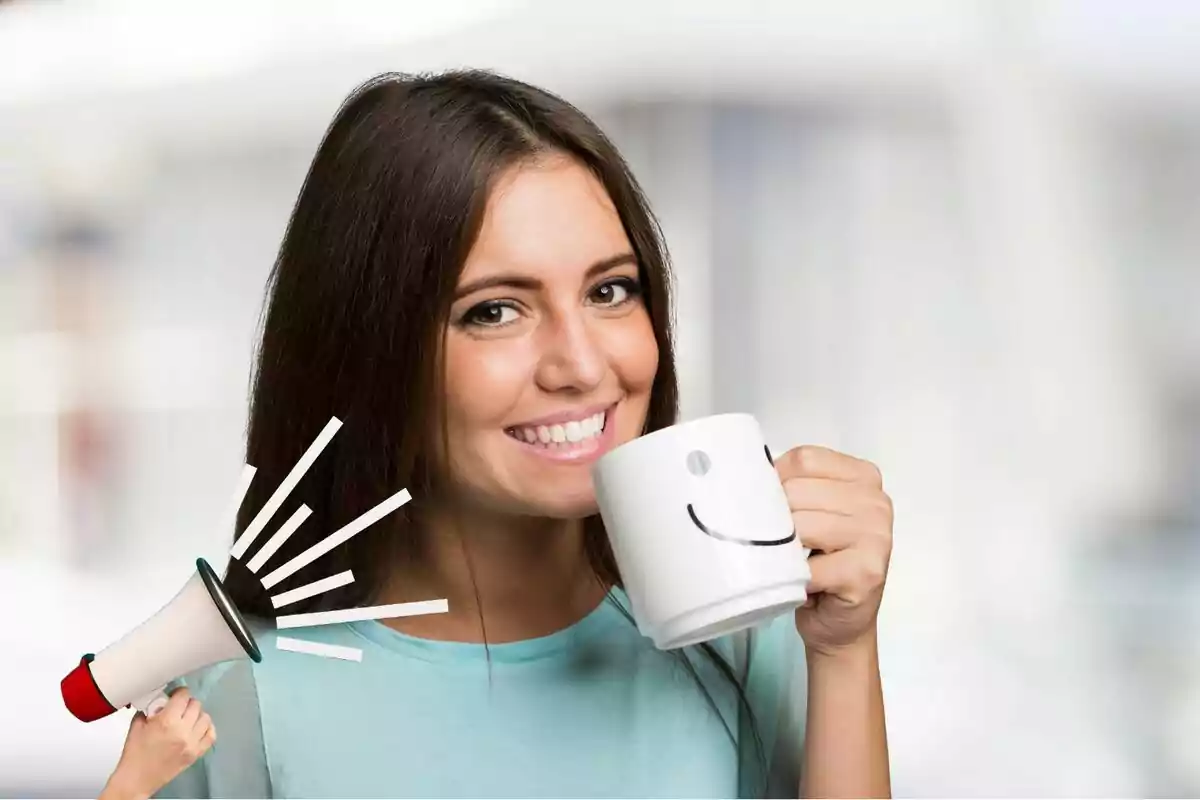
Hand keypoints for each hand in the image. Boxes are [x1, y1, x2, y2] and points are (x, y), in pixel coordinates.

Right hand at [99, 688, 215, 799]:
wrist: (137, 779)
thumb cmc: (135, 754)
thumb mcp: (137, 724)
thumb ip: (150, 709)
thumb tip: (160, 700)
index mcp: (166, 721)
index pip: (183, 696)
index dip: (179, 693)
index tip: (175, 695)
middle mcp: (182, 731)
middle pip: (196, 705)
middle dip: (187, 704)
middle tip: (179, 708)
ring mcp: (191, 743)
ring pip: (205, 718)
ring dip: (197, 715)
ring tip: (187, 718)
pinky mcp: (196, 754)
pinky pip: (211, 735)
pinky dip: (207, 729)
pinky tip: (198, 728)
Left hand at [775, 445, 892, 656]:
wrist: (842, 623)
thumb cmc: (822, 564)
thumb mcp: (813, 513)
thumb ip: (795, 488)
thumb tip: (748, 476)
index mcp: (864, 478)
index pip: (805, 459)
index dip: (774, 479)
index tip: (763, 502)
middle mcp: (876, 503)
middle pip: (798, 491)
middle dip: (774, 517)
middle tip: (774, 542)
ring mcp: (876, 537)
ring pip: (800, 526)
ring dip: (781, 549)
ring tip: (785, 561)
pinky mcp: (866, 572)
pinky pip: (807, 566)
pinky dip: (791, 576)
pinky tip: (796, 581)